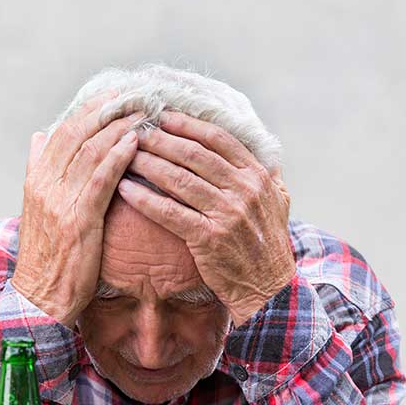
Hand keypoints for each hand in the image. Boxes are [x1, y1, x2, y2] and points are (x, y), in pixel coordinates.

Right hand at [12, 92, 141, 325]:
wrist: (39, 297)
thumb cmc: (48, 256)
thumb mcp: (39, 209)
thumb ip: (40, 171)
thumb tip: (40, 137)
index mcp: (37, 178)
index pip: (65, 130)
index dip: (91, 109)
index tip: (116, 93)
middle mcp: (45, 183)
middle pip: (78, 132)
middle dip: (109, 109)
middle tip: (137, 93)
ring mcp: (59, 201)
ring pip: (91, 150)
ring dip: (120, 126)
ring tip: (145, 111)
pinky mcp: (77, 220)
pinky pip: (100, 179)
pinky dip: (119, 156)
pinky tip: (136, 142)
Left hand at [116, 111, 295, 324]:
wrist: (270, 288)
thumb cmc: (269, 245)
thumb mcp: (280, 202)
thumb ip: (269, 175)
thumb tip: (260, 151)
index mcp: (258, 176)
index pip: (219, 139)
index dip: (188, 124)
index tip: (164, 115)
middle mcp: (244, 190)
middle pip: (194, 154)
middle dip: (162, 139)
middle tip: (136, 129)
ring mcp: (227, 214)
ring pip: (179, 179)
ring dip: (149, 163)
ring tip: (126, 153)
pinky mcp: (208, 238)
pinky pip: (170, 212)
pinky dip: (145, 199)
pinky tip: (125, 188)